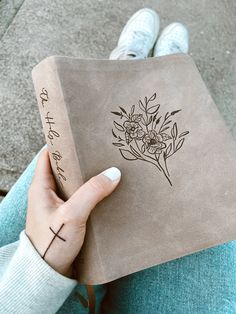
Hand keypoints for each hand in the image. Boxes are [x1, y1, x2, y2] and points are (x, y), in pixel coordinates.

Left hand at [25, 148, 120, 276]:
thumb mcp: (73, 215)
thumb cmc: (52, 243)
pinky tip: (103, 191)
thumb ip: (92, 192)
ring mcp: (56, 204)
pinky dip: (88, 191)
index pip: (47, 155)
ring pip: (72, 182)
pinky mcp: (65, 215)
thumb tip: (114, 173)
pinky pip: (77, 196)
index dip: (61, 143)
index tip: (79, 136)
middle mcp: (46, 192)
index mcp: (41, 186)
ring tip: (104, 168)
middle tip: (98, 151)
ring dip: (86, 176)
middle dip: (79, 159)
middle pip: (63, 167)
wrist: (47, 274)